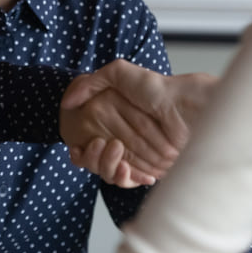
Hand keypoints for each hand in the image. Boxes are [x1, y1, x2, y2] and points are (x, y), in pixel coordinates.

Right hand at [60, 81, 175, 186]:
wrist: (184, 106)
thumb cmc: (155, 88)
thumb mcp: (118, 73)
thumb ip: (91, 83)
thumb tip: (68, 103)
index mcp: (116, 119)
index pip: (89, 140)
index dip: (80, 147)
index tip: (75, 146)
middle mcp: (125, 139)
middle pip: (97, 158)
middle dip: (91, 156)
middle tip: (89, 147)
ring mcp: (136, 155)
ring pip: (109, 171)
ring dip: (105, 165)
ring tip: (110, 149)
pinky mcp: (148, 169)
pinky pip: (128, 179)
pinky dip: (123, 176)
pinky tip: (122, 168)